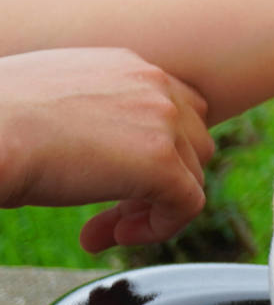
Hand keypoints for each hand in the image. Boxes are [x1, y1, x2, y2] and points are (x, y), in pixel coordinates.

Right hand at [0, 48, 213, 251]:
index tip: (111, 178)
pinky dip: (160, 227)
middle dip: (159, 180)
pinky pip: (187, 204)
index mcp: (127, 66)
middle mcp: (154, 84)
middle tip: (109, 211)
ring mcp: (163, 121)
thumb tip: (86, 144)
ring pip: (192, 173)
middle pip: (191, 140)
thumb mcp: (51, 98)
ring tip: (104, 229)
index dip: (154, 149)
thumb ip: (88, 110)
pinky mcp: (159, 163)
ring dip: (153, 207)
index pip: (174, 107)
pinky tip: (113, 237)